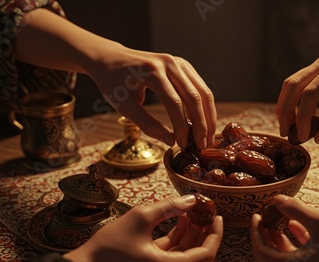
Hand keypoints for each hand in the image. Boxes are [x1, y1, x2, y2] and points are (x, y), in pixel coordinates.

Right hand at [64, 195, 222, 261]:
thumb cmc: (109, 247)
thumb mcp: (141, 218)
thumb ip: (169, 207)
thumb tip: (191, 199)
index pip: (207, 252)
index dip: (215, 232)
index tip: (217, 214)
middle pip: (198, 255)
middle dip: (203, 231)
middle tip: (205, 211)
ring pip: (185, 257)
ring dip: (189, 235)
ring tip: (190, 211)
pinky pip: (172, 260)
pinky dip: (176, 243)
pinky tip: (176, 222)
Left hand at [87, 48, 216, 148]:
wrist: (110, 58)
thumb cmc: (113, 83)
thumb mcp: (124, 106)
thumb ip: (147, 124)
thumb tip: (171, 141)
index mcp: (152, 71)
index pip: (174, 103)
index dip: (182, 127)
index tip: (183, 144)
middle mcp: (169, 63)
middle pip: (194, 97)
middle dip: (201, 124)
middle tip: (203, 146)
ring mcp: (178, 62)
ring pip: (202, 92)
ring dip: (208, 116)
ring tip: (208, 137)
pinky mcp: (183, 65)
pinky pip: (200, 87)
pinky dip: (204, 106)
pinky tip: (204, 123)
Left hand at [250, 195, 318, 261]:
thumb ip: (296, 210)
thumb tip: (276, 198)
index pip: (261, 251)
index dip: (256, 232)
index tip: (257, 215)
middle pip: (272, 259)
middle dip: (269, 237)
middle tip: (268, 218)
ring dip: (284, 243)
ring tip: (286, 222)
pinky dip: (298, 252)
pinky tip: (305, 233)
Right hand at [276, 35, 318, 143]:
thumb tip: (317, 139)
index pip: (310, 94)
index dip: (302, 118)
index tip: (303, 138)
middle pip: (293, 85)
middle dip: (286, 111)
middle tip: (286, 134)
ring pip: (292, 83)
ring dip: (286, 106)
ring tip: (288, 129)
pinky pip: (300, 84)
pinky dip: (294, 101)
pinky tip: (296, 119)